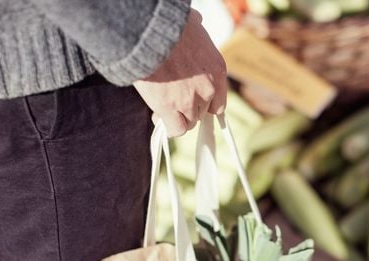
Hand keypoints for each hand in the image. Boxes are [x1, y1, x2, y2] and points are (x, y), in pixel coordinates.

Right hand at [133, 9, 226, 136]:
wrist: (149, 34)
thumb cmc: (169, 25)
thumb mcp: (194, 25)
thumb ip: (198, 35)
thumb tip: (196, 23)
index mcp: (217, 70)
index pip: (219, 102)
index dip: (205, 104)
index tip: (194, 101)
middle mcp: (207, 89)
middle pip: (202, 112)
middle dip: (188, 108)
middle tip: (174, 100)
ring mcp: (189, 101)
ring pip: (189, 122)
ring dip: (178, 117)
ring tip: (164, 108)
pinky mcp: (169, 108)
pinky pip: (176, 129)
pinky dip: (168, 126)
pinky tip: (160, 117)